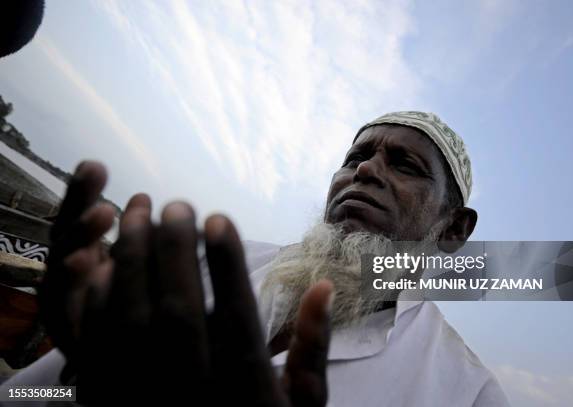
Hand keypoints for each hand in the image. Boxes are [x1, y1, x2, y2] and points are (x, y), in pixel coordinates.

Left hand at [40, 161, 333, 405]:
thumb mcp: (303, 405)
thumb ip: (313, 347)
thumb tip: (323, 286)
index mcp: (246, 388)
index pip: (235, 313)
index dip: (226, 260)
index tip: (219, 217)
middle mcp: (195, 389)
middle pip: (178, 307)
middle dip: (176, 247)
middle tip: (177, 204)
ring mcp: (148, 397)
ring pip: (133, 318)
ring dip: (132, 259)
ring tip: (137, 212)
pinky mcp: (113, 402)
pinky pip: (98, 347)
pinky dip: (100, 301)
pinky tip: (106, 265)